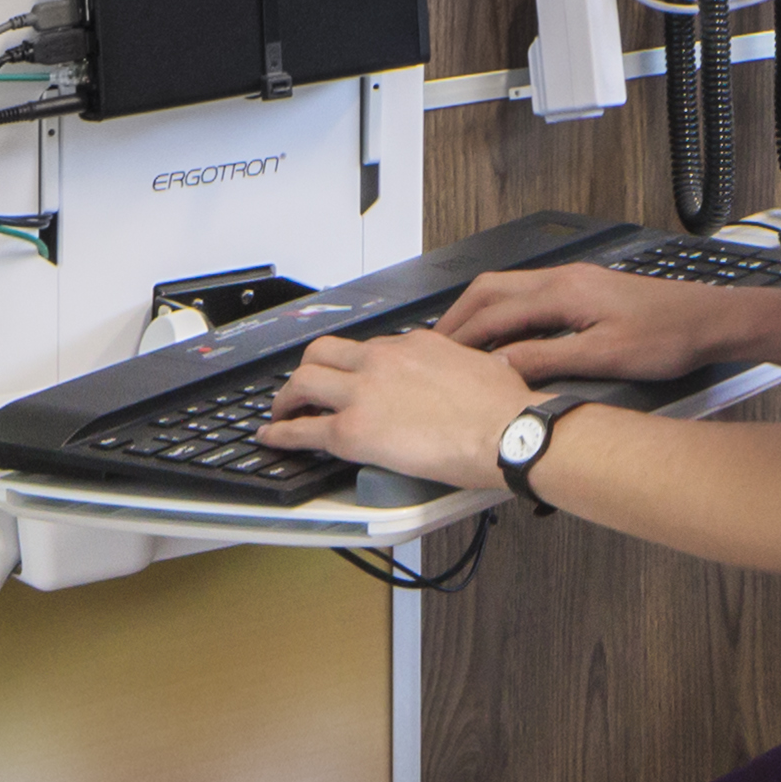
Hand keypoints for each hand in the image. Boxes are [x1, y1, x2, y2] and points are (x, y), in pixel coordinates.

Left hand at [263, 322, 538, 489]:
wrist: (508, 433)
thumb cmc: (507, 409)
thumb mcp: (485, 366)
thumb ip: (461, 365)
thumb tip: (470, 370)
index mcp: (415, 344)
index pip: (369, 348)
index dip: (354, 366)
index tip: (352, 378)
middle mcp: (382, 360)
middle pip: (322, 352)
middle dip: (308, 369)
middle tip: (305, 388)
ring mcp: (363, 393)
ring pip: (302, 382)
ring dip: (287, 398)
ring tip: (283, 411)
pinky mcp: (351, 430)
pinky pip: (301, 429)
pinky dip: (279, 433)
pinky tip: (272, 437)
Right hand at [431, 260, 767, 387]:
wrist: (712, 320)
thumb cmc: (669, 337)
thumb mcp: (603, 357)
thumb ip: (547, 360)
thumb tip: (501, 368)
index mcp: (564, 292)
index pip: (493, 313)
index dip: (460, 338)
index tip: (435, 358)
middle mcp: (565, 278)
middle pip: (491, 290)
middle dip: (459, 317)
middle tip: (434, 346)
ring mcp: (577, 280)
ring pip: (509, 287)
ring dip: (481, 312)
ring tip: (461, 341)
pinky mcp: (588, 289)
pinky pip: (530, 293)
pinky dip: (505, 311)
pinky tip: (506, 333)